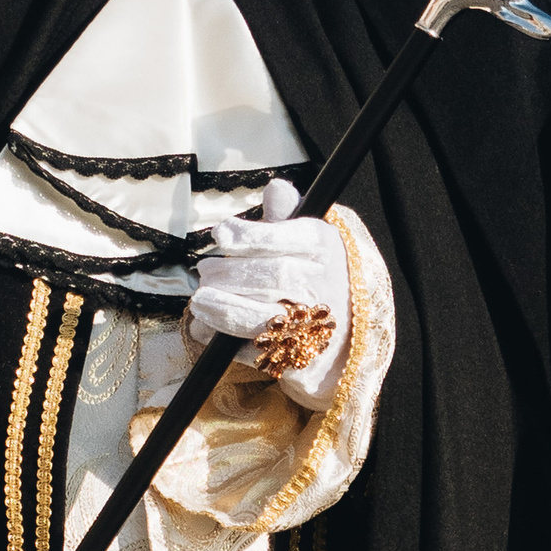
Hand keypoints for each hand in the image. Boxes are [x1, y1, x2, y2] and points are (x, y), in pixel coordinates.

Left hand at [186, 177, 350, 405]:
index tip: (223, 234)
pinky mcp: (304, 362)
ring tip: (200, 302)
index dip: (254, 235)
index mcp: (329, 252)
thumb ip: (288, 218)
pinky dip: (227, 341)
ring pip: (267, 316)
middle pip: (276, 276)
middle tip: (205, 272)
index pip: (293, 238)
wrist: (350, 342)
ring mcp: (318, 329)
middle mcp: (329, 288)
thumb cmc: (320, 281)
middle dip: (232, 273)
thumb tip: (276, 188)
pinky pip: (260, 351)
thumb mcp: (311, 244)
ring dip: (226, 308)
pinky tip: (207, 331)